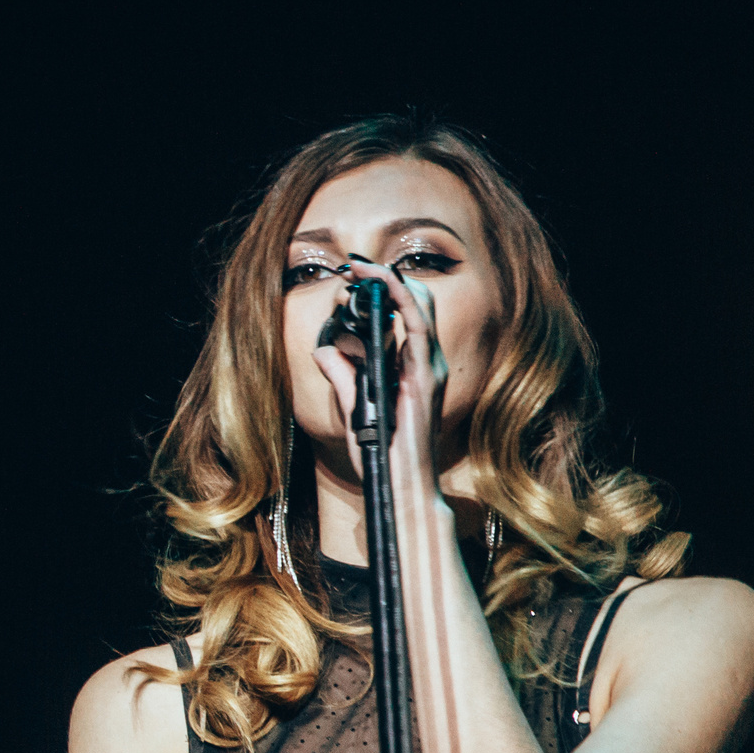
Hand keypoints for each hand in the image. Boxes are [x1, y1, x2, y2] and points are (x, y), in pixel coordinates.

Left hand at [310, 256, 451, 517]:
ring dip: (388, 282)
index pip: (402, 313)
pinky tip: (383, 283)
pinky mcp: (425, 376)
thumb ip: (342, 375)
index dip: (381, 289)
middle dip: (383, 279)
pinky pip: (417, 327)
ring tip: (360, 268)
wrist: (398, 485)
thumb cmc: (381, 453)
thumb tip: (325, 349)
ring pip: (419, 305)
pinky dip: (402, 300)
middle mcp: (424, 361)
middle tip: (351, 267)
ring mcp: (428, 367)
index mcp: (409, 366)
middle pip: (414, 301)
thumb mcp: (352, 407)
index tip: (352, 274)